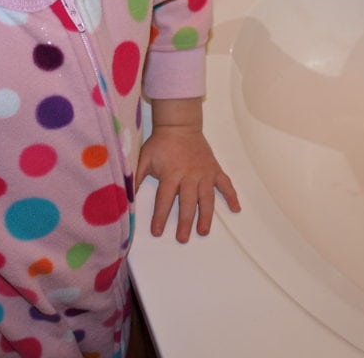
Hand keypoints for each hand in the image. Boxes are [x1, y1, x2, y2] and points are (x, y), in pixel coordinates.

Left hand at [135, 98, 240, 242]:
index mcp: (171, 173)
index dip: (160, 216)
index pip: (164, 199)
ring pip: (207, 198)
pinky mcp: (214, 169)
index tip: (157, 232)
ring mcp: (204, 173)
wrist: (180, 125)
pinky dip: (232, 196)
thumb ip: (137, 177)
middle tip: (182, 239)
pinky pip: (225, 184)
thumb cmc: (161, 143)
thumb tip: (127, 196)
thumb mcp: (144, 157)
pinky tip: (236, 209)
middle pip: (187, 202)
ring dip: (206, 215)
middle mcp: (189, 175)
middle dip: (185, 222)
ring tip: (203, 231)